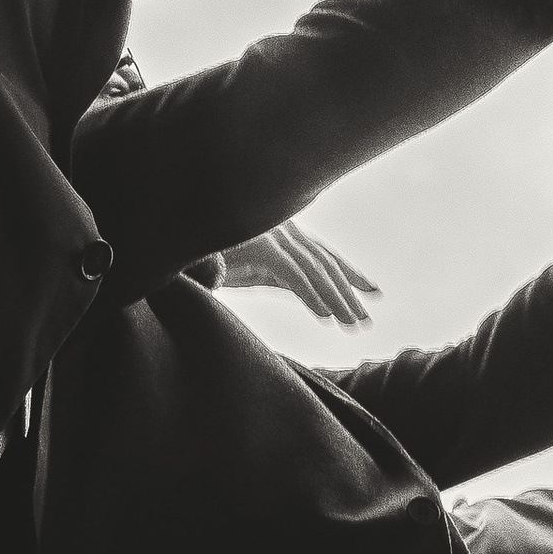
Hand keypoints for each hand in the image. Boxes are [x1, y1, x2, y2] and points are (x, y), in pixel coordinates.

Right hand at [214, 221, 381, 325]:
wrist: (178, 243)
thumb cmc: (208, 256)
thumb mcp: (252, 269)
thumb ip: (279, 276)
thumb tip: (311, 295)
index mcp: (281, 233)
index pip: (322, 255)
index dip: (350, 273)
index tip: (373, 291)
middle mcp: (281, 229)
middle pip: (325, 262)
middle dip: (350, 291)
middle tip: (367, 320)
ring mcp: (271, 235)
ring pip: (315, 271)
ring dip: (336, 300)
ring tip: (352, 324)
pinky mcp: (258, 247)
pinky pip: (292, 275)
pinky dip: (311, 296)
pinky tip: (325, 316)